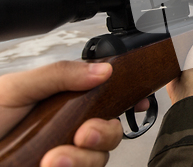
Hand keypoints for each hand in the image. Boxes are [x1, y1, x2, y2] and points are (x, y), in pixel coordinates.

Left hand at [0, 61, 122, 166]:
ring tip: (54, 158)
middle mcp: (72, 128)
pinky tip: (50, 164)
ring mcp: (69, 155)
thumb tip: (103, 70)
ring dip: (83, 158)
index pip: (108, 99)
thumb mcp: (20, 88)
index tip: (139, 104)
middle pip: (112, 131)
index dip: (128, 102)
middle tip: (85, 133)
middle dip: (106, 133)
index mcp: (67, 101)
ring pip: (100, 157)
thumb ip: (60, 75)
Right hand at [166, 19, 192, 103]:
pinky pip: (169, 60)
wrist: (190, 90)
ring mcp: (189, 64)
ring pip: (180, 49)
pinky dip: (167, 57)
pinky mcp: (176, 71)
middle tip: (184, 32)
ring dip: (176, 46)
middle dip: (187, 36)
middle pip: (192, 40)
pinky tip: (167, 53)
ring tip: (175, 41)